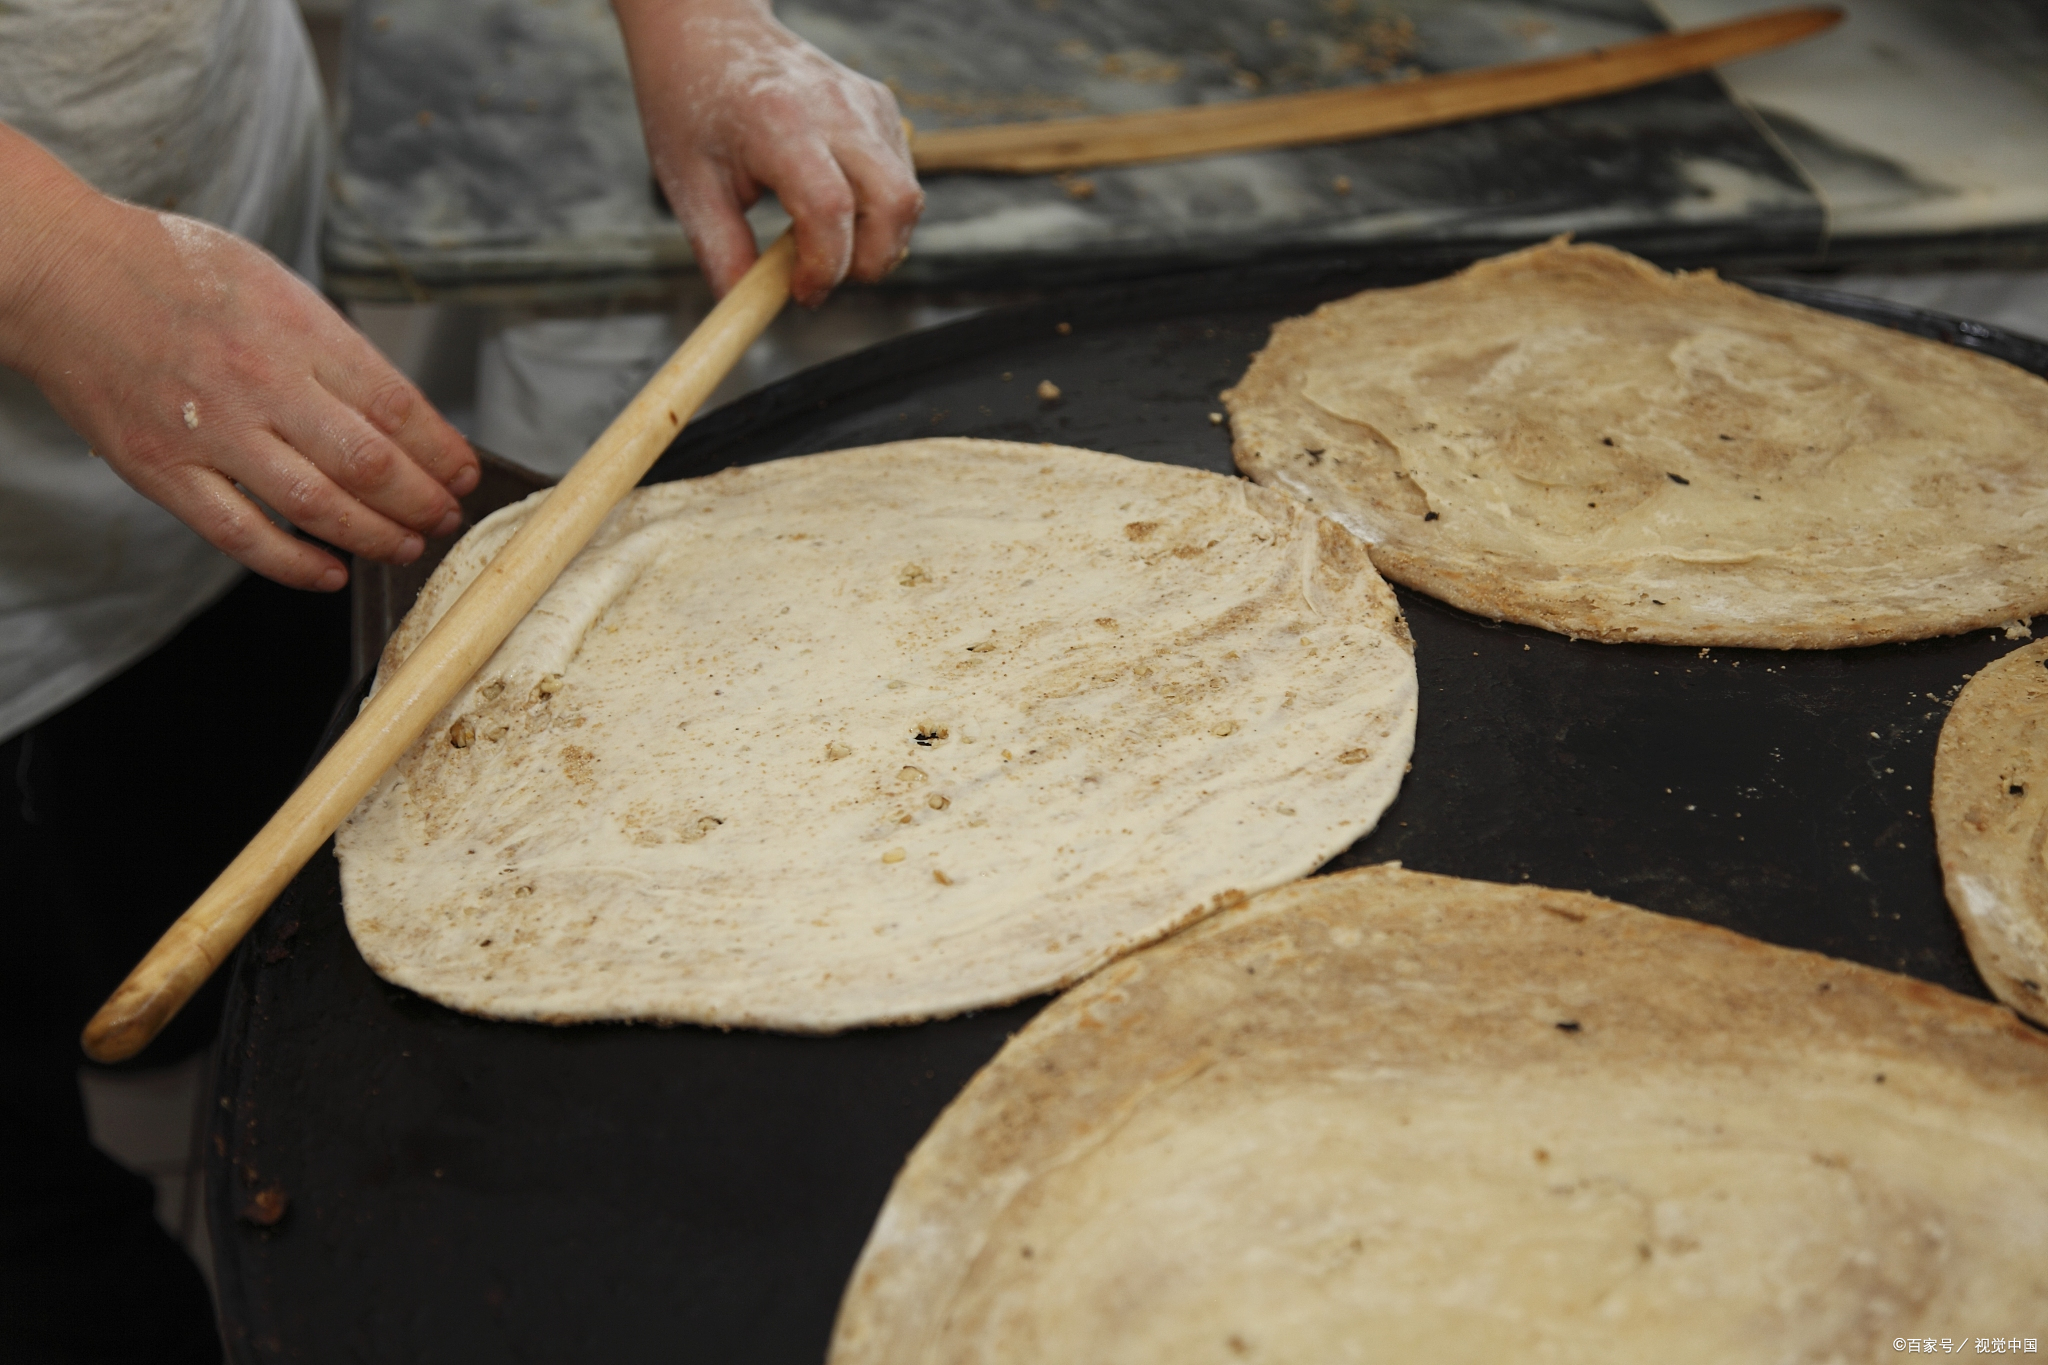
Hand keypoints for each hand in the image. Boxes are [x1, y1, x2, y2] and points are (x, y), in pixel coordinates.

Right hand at [0, 124, 477, 591]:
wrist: (61, 270)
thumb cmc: (172, 270)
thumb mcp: (274, 283)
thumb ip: (333, 348)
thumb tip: (400, 413)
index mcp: (297, 330)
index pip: (397, 407)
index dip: (443, 451)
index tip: (465, 472)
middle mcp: (260, 382)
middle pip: (370, 462)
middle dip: (423, 500)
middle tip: (447, 517)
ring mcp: (210, 430)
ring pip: (316, 504)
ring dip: (375, 535)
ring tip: (407, 546)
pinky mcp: (162, 469)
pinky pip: (241, 534)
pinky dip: (294, 564)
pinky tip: (332, 572)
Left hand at [612, 0, 923, 305]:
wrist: (708, 27)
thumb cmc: (690, 102)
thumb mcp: (687, 182)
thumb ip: (720, 251)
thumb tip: (747, 312)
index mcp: (778, 122)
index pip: (830, 208)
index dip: (824, 266)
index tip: (800, 293)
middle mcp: (835, 107)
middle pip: (895, 204)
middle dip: (871, 263)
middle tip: (823, 277)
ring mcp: (866, 102)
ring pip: (907, 196)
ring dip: (876, 240)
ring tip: (819, 237)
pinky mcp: (881, 105)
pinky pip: (901, 176)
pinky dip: (877, 210)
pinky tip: (833, 202)